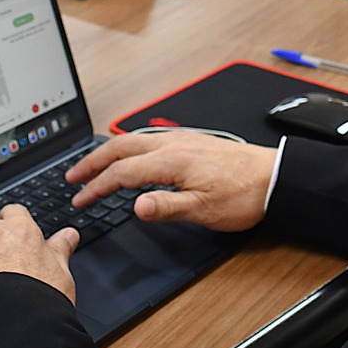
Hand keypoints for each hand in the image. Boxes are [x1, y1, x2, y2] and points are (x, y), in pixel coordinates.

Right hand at [66, 132, 276, 231]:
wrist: (275, 177)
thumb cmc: (244, 195)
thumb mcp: (204, 210)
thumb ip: (166, 207)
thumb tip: (135, 207)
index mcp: (172, 160)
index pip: (122, 172)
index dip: (97, 186)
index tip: (80, 199)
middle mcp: (174, 144)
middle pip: (121, 147)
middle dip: (93, 161)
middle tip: (72, 176)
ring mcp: (183, 139)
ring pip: (134, 139)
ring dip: (109, 151)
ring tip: (93, 165)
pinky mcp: (192, 140)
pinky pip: (150, 138)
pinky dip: (129, 146)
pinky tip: (131, 154)